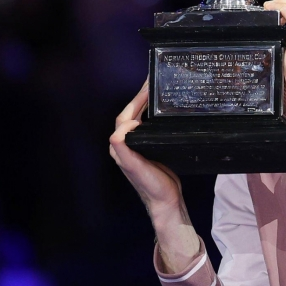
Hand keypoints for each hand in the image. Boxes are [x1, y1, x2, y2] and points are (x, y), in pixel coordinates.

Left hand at [109, 79, 182, 219]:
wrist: (165, 202)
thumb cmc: (151, 185)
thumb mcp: (135, 166)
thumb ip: (124, 146)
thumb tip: (125, 124)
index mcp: (120, 146)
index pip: (124, 116)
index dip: (135, 101)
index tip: (148, 88)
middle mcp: (126, 145)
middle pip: (130, 114)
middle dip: (140, 97)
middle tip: (153, 83)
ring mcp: (138, 147)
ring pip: (138, 118)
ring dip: (146, 104)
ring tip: (157, 91)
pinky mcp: (150, 149)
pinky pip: (148, 126)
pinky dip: (153, 114)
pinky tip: (163, 110)